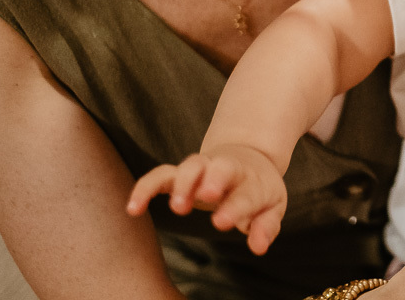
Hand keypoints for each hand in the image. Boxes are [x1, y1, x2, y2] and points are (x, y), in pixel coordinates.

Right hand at [125, 143, 286, 254]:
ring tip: (176, 208)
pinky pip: (160, 175)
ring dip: (182, 184)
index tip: (222, 221)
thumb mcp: (272, 207)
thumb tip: (259, 247)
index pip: (245, 193)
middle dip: (211, 180)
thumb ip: (266, 226)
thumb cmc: (259, 189)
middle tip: (205, 196)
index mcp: (252, 181)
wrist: (249, 156)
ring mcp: (202, 169)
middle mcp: (226, 169)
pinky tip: (133, 208)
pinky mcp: (180, 173)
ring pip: (189, 167)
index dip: (235, 206)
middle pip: (219, 168)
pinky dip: (145, 187)